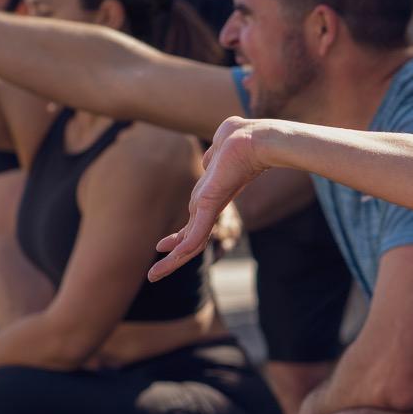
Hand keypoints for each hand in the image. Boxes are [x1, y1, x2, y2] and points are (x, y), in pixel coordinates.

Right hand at [150, 117, 270, 279]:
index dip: (178, 237)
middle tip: (154, 275)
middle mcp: (210, 205)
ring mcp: (211, 206)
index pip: (193, 223)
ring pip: (190, 242)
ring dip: (172, 261)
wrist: (257, 138)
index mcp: (211, 196)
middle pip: (189, 238)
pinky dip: (185, 246)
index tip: (162, 246)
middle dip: (172, 257)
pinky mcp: (212, 202)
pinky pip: (197, 230)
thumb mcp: (219, 149)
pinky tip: (175, 257)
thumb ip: (213, 157)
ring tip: (154, 275)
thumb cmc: (243, 138)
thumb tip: (209, 160)